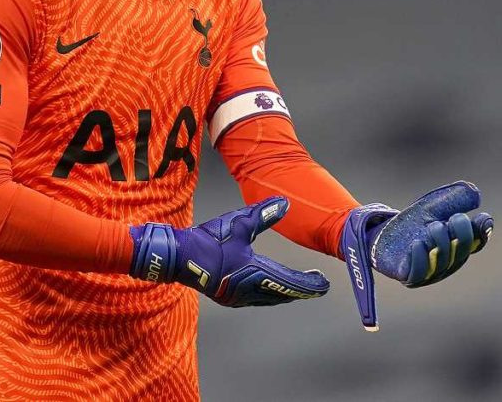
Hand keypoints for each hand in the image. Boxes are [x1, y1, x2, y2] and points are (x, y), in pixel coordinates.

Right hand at [129, 196, 329, 306]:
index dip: (309, 284)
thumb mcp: (239, 223)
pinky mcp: (226, 295)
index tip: (323, 284)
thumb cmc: (208, 240)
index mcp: (255, 274)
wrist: (178, 257)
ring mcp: (236, 296)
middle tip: (315, 286)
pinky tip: (267, 288)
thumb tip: (285, 204)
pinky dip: (268, 294)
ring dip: (284, 293)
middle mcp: (249, 290)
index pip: (290, 283)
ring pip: (269, 298)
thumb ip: (264, 214)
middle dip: (300, 290)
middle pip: (282, 294)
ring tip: (296, 287)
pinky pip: (255, 298)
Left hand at [341, 181, 492, 330]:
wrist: (379, 234)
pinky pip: (418, 273)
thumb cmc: (411, 222)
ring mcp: (429, 271)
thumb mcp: (433, 206)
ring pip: (442, 262)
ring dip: (441, 244)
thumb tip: (475, 193)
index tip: (482, 219)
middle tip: (454, 218)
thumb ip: (454, 198)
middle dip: (462, 234)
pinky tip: (417, 244)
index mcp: (456, 244)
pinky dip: (420, 259)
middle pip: (462, 252)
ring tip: (432, 226)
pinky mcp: (409, 276)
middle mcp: (447, 261)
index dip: (482, 232)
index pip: (476, 241)